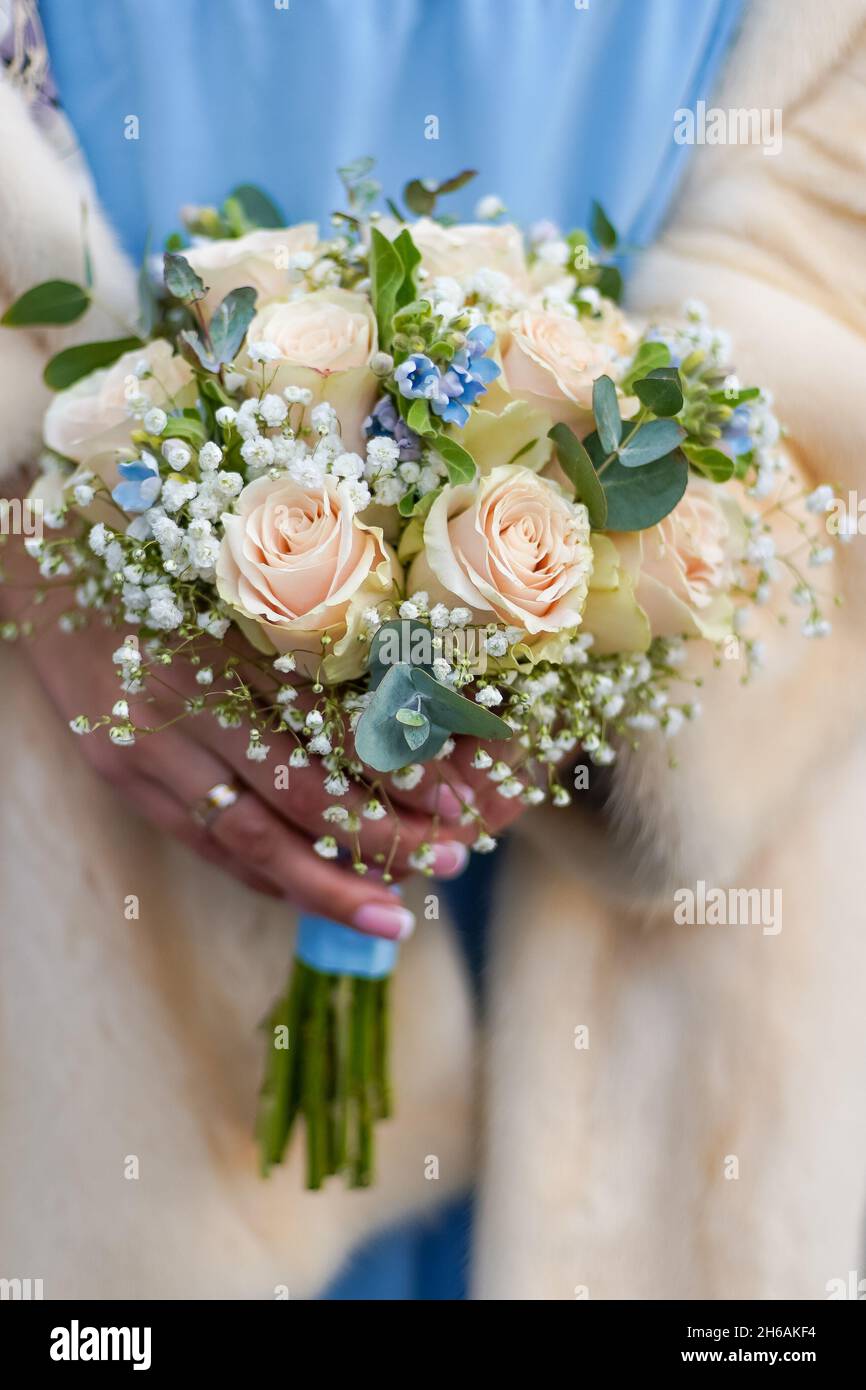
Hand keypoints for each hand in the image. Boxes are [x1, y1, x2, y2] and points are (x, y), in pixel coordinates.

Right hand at [1, 529, 492, 936]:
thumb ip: (306, 622)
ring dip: (326, 884)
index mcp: (225, 639)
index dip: (398, 769)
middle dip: (381, 839)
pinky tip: (311, 895)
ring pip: (247, 838)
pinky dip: (259, 873)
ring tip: (393, 916)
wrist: (32, 567)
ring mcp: (144, 750)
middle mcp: (183, 703)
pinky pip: (200, 842)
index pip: (330, 725)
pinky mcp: (120, 777)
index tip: (462, 797)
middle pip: (297, 794)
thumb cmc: (151, 548)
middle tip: (452, 861)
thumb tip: (403, 684)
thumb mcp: (233, 565)